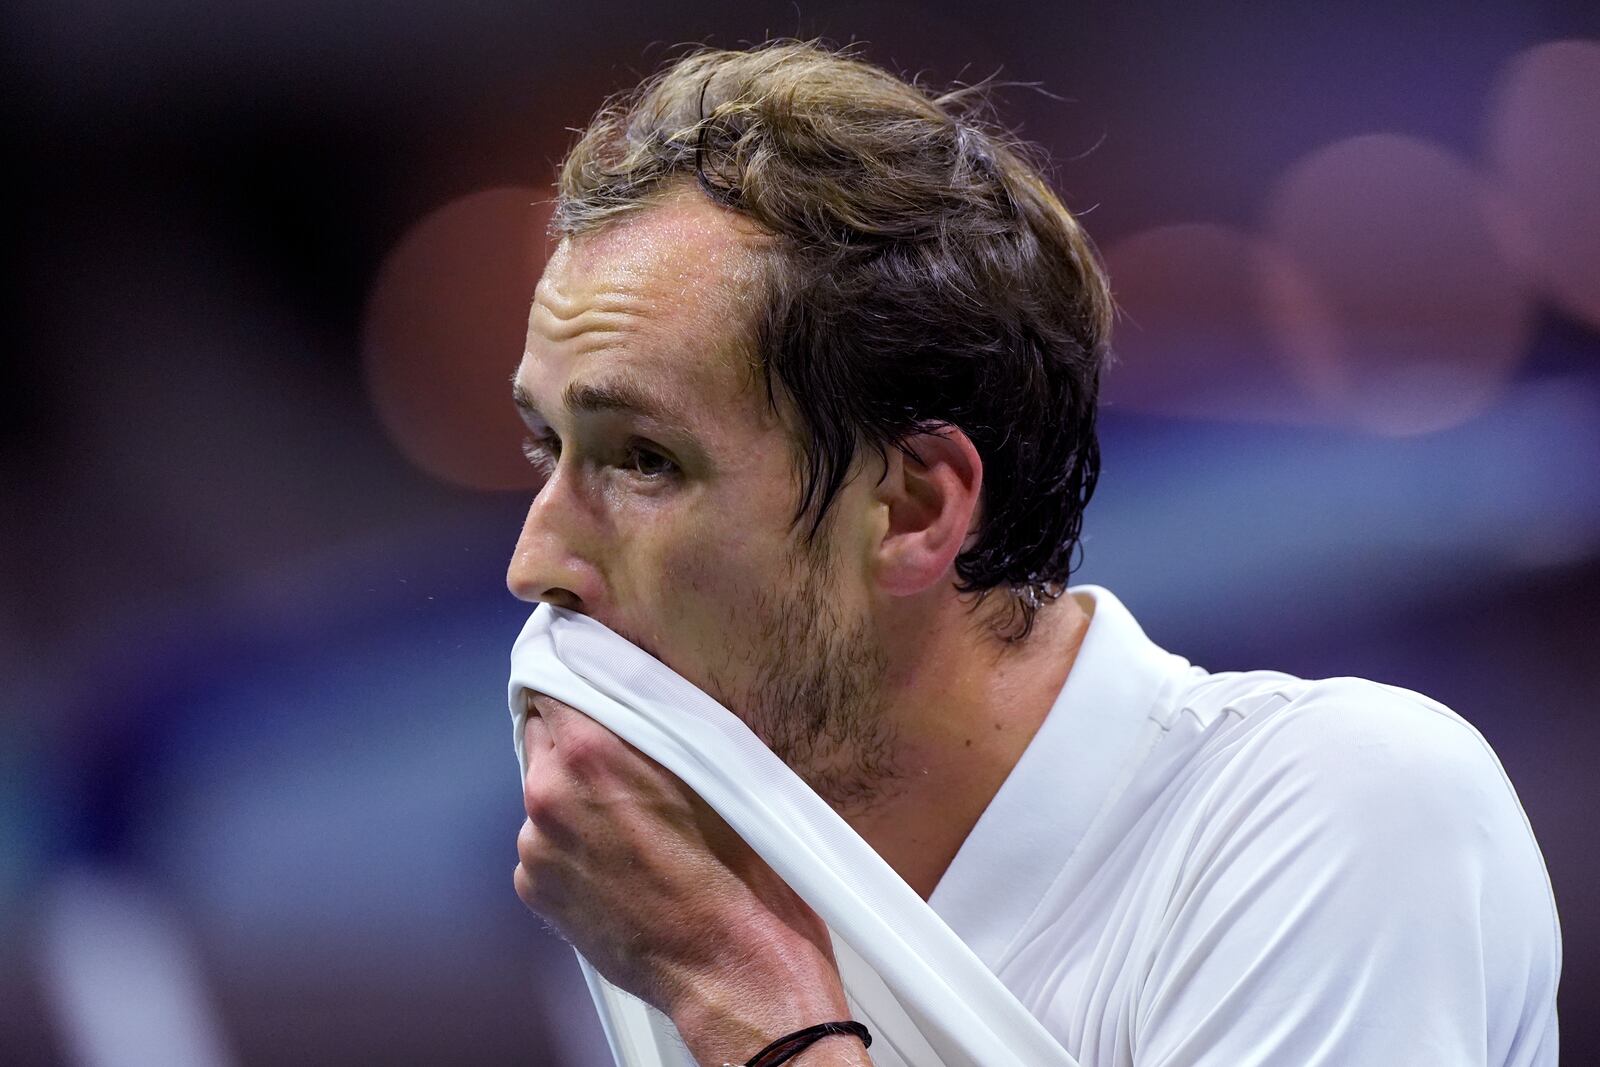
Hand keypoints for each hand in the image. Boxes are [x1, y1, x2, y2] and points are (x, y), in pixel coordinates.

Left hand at [514, 692, 865, 1063]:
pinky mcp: (535, 890)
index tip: (593, 691)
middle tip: (629, 769)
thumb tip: (632, 696)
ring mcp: (536, 847)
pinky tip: (622, 867)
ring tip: (636, 831)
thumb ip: (656, 723)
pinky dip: (574, 848)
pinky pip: (546, 847)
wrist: (736, 967)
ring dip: (577, 801)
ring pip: (546, 797)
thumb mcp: (715, 766)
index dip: (577, 686)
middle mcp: (550, 793)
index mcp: (592, 750)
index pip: (552, 684)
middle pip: (545, 738)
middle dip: (580, 745)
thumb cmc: (744, 871)